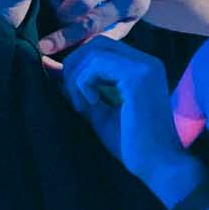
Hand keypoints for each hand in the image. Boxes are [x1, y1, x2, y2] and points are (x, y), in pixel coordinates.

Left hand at [57, 37, 200, 205]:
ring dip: (77, 76)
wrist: (159, 167)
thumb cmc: (133, 144)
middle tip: (72, 98)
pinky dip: (83, 82)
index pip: (101, 46)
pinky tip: (90, 105)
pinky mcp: (138, 76)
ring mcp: (145, 67)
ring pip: (94, 50)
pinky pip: (96, 64)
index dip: (78, 61)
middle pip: (96, 42)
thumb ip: (78, 87)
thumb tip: (48, 66)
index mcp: (142, 68)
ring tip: (82, 106)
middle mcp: (147, 61)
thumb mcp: (98, 111)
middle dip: (74, 65)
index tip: (64, 86)